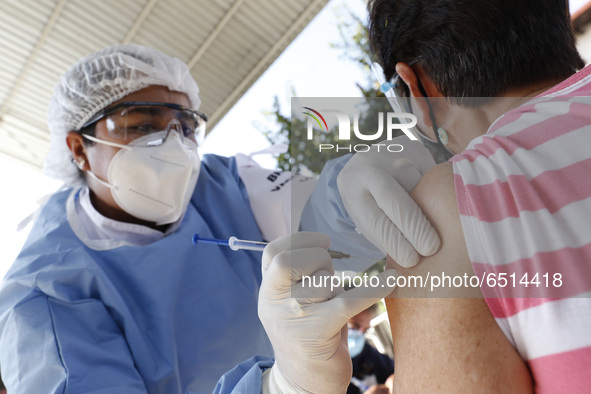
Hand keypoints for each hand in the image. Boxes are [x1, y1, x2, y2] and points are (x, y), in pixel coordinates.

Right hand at [259, 232, 395, 392]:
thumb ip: (299, 276)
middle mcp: (274, 303)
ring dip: (337, 286)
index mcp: (268, 292)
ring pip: (323, 281)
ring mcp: (293, 318)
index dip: (299, 240)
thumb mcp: (292, 303)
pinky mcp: (317, 332)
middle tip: (330, 275)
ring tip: (334, 302)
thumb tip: (327, 247)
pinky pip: (349, 300)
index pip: (273, 253)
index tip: (323, 241)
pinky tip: (390, 281)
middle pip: (294, 261)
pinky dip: (373, 288)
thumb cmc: (307, 336)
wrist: (303, 384)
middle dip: (319, 259)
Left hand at [337, 136, 440, 266]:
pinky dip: (438, 196)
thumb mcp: (365, 214)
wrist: (367, 160)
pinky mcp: (416, 150)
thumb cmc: (368, 200)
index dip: (395, 242)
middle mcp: (371, 168)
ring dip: (432, 213)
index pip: (376, 220)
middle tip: (431, 249)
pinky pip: (432, 177)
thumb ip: (383, 234)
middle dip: (416, 228)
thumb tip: (411, 262)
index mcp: (352, 187)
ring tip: (439, 231)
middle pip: (397, 202)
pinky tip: (440, 206)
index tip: (412, 260)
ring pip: (420, 189)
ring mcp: (394, 155)